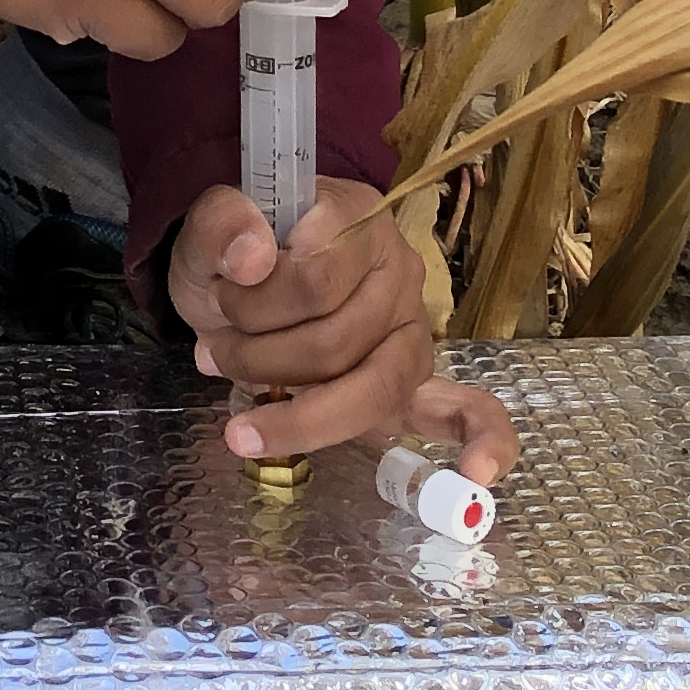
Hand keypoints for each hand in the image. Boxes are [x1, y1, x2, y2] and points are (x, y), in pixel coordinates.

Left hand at [167, 177, 519, 475]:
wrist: (236, 283)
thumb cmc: (233, 257)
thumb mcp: (206, 231)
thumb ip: (219, 226)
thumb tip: (252, 257)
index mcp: (356, 216)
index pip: (314, 279)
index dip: (255, 301)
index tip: (219, 292)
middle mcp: (398, 270)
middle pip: (334, 342)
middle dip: (259, 358)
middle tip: (214, 350)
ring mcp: (411, 330)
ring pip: (369, 389)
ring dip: (296, 410)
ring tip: (245, 409)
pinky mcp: (414, 382)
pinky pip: (468, 413)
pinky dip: (482, 441)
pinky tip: (476, 473)